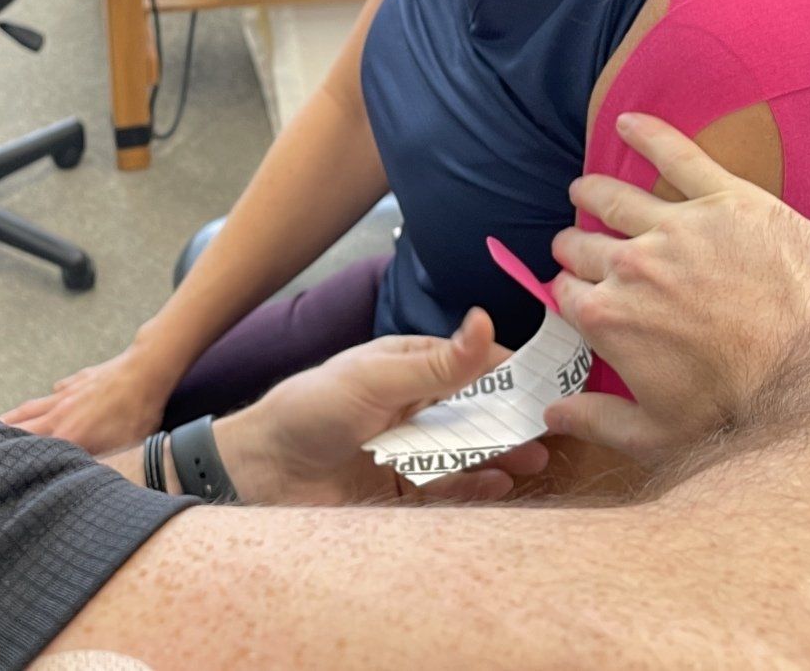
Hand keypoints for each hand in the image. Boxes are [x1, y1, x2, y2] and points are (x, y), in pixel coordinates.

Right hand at [4, 346, 178, 454]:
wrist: (145, 370)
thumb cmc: (137, 411)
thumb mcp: (119, 446)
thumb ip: (94, 456)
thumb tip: (78, 469)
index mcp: (68, 433)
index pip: (30, 448)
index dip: (12, 457)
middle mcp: (60, 413)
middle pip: (22, 426)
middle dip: (0, 437)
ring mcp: (67, 394)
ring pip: (32, 407)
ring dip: (14, 417)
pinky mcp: (77, 381)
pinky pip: (55, 392)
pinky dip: (47, 399)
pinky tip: (49, 400)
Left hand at [216, 309, 549, 505]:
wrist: (261, 471)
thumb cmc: (310, 409)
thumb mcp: (376, 379)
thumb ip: (437, 363)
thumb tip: (485, 321)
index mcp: (405, 365)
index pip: (468, 362)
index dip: (507, 370)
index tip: (546, 380)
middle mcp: (410, 404)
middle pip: (472, 409)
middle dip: (509, 417)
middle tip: (548, 427)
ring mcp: (406, 446)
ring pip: (464, 449)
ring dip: (499, 453)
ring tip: (534, 459)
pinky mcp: (398, 487)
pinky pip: (445, 487)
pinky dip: (473, 486)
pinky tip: (499, 486)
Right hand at [543, 113, 809, 466]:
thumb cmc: (742, 412)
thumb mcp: (658, 435)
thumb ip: (597, 421)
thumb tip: (553, 416)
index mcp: (608, 319)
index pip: (565, 291)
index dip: (569, 291)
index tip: (578, 292)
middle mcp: (630, 266)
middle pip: (583, 243)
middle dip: (576, 244)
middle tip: (581, 243)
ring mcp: (678, 227)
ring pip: (613, 196)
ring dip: (593, 192)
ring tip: (587, 189)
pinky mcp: (727, 199)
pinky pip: (677, 153)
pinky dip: (648, 133)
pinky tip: (629, 122)